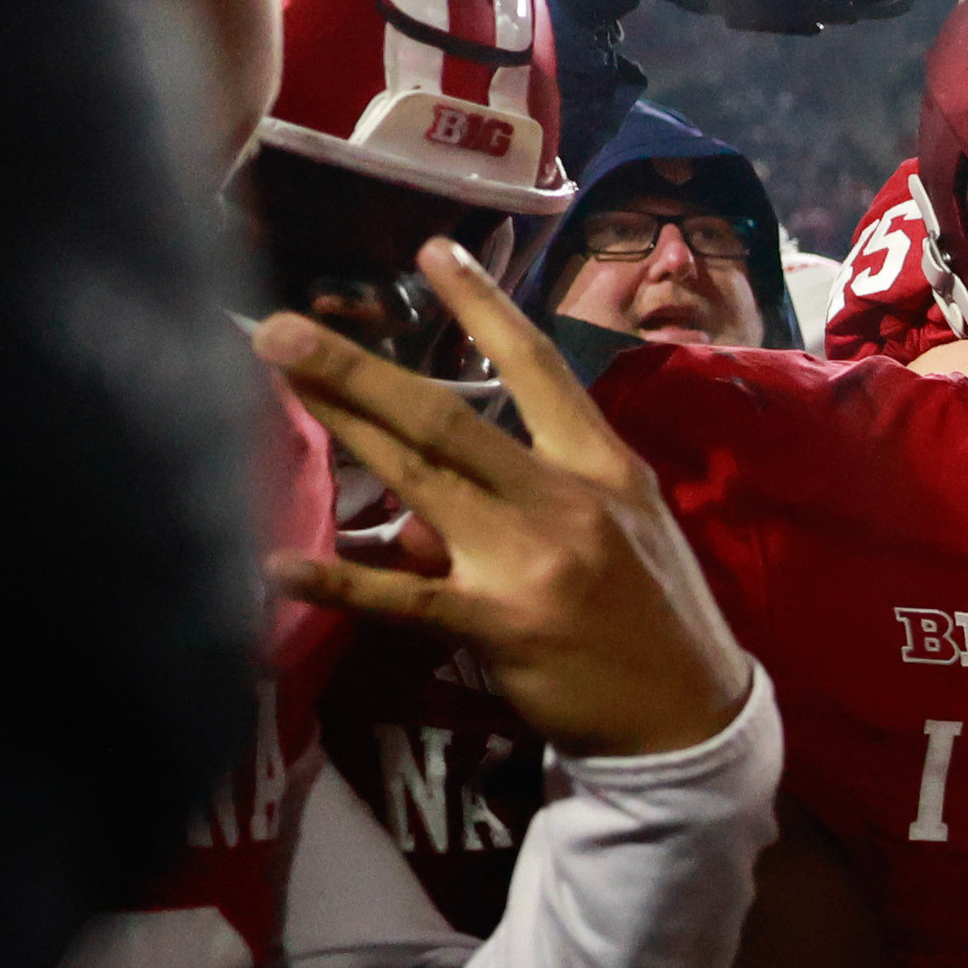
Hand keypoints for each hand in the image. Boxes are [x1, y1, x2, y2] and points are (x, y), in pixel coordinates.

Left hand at [256, 245, 756, 758]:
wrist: (692, 717)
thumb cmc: (653, 615)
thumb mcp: (620, 534)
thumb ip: (537, 499)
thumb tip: (426, 505)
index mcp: (604, 469)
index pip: (539, 370)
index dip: (484, 308)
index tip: (434, 249)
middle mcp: (565, 501)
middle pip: (449, 419)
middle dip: (361, 370)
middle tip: (283, 329)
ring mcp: (532, 561)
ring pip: (422, 480)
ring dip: (341, 427)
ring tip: (276, 385)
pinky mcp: (501, 624)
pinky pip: (406, 599)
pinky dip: (342, 582)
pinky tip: (281, 566)